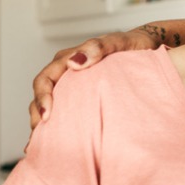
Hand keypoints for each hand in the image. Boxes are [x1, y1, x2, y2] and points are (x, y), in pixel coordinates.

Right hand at [29, 28, 160, 128]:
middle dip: (37, 115)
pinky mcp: (82, 96)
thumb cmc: (131, 44)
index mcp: (67, 58)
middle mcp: (65, 73)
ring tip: (43, 143)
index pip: (45, 79)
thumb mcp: (117, 42)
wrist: (147, 48)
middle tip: (40, 134)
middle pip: (42, 95)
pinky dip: (57, 125)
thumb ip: (98, 47)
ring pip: (51, 104)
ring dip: (45, 123)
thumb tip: (74, 62)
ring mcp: (73, 85)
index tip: (47, 115)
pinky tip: (54, 141)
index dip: (42, 97)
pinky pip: (66, 110)